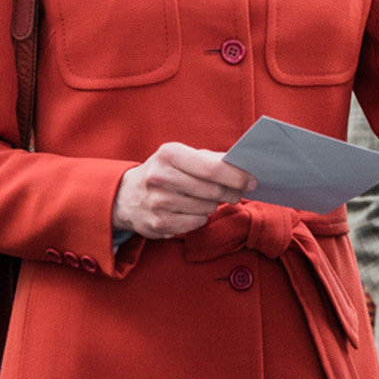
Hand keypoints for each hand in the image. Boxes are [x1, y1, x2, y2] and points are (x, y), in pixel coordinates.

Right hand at [112, 143, 255, 239]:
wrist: (125, 196)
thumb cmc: (164, 172)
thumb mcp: (181, 156)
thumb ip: (210, 159)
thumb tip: (242, 165)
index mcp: (169, 154)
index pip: (212, 168)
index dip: (237, 176)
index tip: (252, 180)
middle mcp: (160, 177)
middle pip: (212, 190)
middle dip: (231, 192)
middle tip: (236, 192)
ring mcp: (158, 202)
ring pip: (206, 208)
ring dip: (213, 205)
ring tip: (204, 199)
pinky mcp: (158, 224)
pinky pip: (196, 223)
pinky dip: (200, 217)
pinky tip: (191, 210)